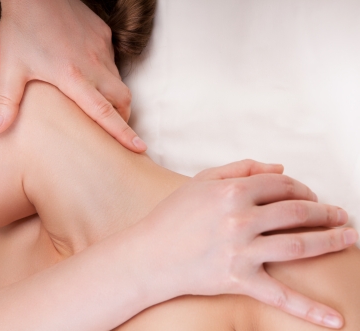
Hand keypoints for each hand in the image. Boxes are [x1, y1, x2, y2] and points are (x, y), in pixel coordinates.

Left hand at [0, 0, 145, 151]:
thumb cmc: (20, 30)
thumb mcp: (11, 68)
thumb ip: (7, 103)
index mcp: (72, 77)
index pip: (104, 112)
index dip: (122, 133)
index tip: (138, 147)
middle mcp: (93, 65)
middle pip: (122, 99)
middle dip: (123, 117)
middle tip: (115, 127)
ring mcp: (101, 49)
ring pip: (119, 81)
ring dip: (114, 96)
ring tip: (99, 101)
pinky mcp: (104, 36)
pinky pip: (112, 61)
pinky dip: (106, 73)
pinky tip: (89, 71)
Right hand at [137, 160, 355, 328]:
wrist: (148, 255)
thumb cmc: (172, 216)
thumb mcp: (201, 182)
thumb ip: (239, 169)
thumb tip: (279, 167)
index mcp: (232, 191)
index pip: (280, 184)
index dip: (301, 188)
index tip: (309, 195)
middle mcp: (240, 219)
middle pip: (296, 212)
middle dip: (325, 211)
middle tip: (341, 214)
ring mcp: (241, 251)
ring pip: (298, 245)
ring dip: (331, 240)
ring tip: (350, 237)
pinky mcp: (239, 280)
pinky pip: (280, 296)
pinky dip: (309, 309)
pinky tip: (335, 318)